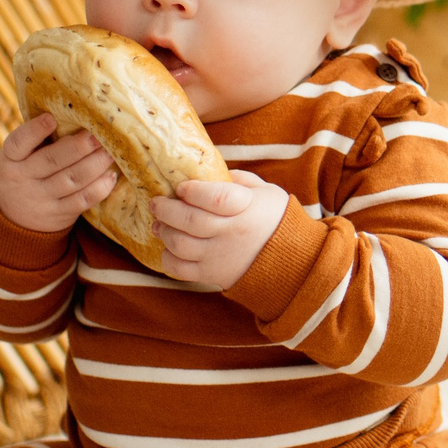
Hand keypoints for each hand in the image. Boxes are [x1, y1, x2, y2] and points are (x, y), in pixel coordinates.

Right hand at [0, 114, 116, 233]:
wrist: (11, 218)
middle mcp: (22, 179)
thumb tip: (77, 109)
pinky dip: (100, 187)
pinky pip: (82, 200)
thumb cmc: (24, 171)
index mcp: (10, 159)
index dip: (35, 130)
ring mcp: (41, 199)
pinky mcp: (58, 214)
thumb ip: (38, 139)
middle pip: (52, 161)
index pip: (18, 143)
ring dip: (96, 164)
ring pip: (72, 180)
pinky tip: (112, 175)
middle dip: (79, 147)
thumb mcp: (18, 156)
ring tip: (113, 151)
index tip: (51, 117)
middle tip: (99, 134)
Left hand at [150, 172, 285, 290]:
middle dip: (166, 209)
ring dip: (163, 232)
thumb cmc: (275, 219)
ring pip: (179, 244)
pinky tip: (169, 248)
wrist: (291, 260)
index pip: (215, 198)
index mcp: (246, 208)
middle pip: (189, 220)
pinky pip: (180, 269)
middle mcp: (231, 232)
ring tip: (159, 224)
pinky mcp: (212, 275)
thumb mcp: (265, 191)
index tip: (181, 187)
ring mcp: (219, 256)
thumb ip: (237, 180)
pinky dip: (167, 258)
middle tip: (156, 203)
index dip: (193, 191)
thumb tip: (206, 172)